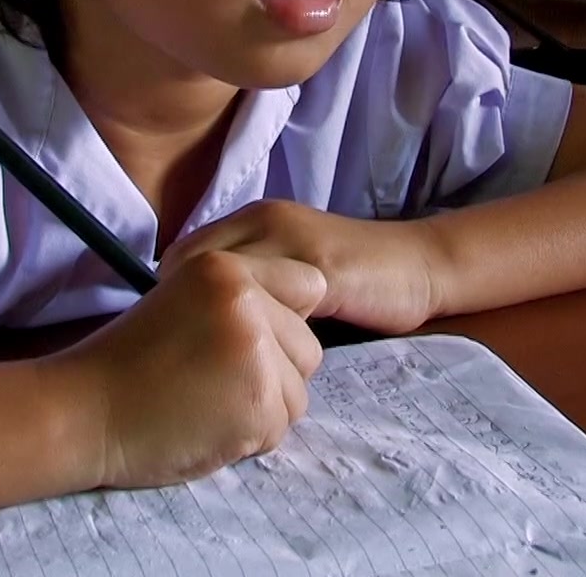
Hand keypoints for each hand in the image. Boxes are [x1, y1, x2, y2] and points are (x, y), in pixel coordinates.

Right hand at [46, 251, 325, 489]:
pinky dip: (248, 439)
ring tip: (206, 404)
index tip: (241, 344)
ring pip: (299, 392)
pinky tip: (204, 427)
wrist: (81, 410)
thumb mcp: (183, 299)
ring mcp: (256, 353)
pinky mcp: (258, 404)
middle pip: (308, 348)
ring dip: (262, 409)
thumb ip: (241, 300)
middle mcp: (247, 301)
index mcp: (227, 266)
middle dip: (274, 374)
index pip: (308, 285)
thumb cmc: (127, 362)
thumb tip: (305, 313)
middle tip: (214, 383)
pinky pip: (280, 428)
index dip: (284, 321)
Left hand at [163, 200, 443, 334]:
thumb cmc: (353, 280)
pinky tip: (252, 362)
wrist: (418, 267)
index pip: (183, 257)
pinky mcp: (322, 266)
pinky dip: (255, 332)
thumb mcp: (289, 275)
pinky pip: (271, 300)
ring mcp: (293, 241)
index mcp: (255, 221)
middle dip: (179, 312)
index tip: (167, 339)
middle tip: (177, 357)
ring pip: (226, 282)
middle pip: (193, 266)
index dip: (169, 299)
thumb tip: (194, 325)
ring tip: (207, 364)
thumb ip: (249, 287)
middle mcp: (266, 221)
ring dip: (212, 323)